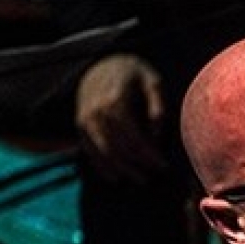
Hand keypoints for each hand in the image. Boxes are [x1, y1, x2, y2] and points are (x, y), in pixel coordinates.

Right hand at [75, 53, 171, 184]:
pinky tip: (117, 177)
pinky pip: (90, 152)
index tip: (163, 165)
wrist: (102, 64)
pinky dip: (103, 167)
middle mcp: (97, 111)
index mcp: (116, 100)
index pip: (134, 138)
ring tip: (141, 179)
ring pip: (103, 154)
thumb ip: (158, 107)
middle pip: (119, 148)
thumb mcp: (153, 82)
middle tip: (154, 175)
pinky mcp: (80, 126)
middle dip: (138, 165)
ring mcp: (85, 120)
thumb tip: (157, 137)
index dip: (149, 155)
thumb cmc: (134, 75)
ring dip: (123, 170)